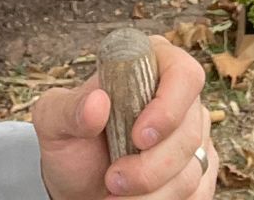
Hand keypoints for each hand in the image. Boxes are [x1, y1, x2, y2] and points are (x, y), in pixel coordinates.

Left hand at [32, 37, 213, 199]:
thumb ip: (69, 108)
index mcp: (150, 66)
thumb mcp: (54, 121)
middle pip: (189, 129)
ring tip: (115, 195)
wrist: (79, 187)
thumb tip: (97, 102)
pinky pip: (197, 193)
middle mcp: (180, 98)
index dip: (169, 106)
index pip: (184, 74)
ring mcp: (194, 135)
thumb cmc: (71, 145)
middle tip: (113, 180)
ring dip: (152, 192)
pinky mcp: (200, 170)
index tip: (138, 137)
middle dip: (151, 166)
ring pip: (192, 168)